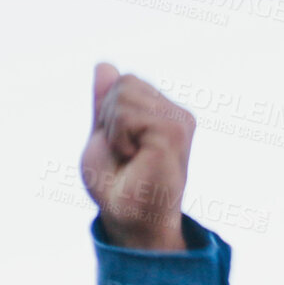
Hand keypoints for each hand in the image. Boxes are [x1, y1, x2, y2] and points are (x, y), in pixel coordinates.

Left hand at [80, 62, 190, 251]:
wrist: (128, 220)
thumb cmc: (117, 186)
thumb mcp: (104, 136)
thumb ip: (106, 103)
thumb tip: (104, 65)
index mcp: (162, 113)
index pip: (123, 82)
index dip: (107, 115)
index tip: (118, 147)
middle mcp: (176, 113)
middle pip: (125, 82)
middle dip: (109, 120)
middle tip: (123, 155)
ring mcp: (179, 121)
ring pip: (125, 94)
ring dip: (113, 131)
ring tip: (129, 158)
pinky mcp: (175, 131)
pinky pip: (128, 114)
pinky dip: (118, 138)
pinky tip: (134, 159)